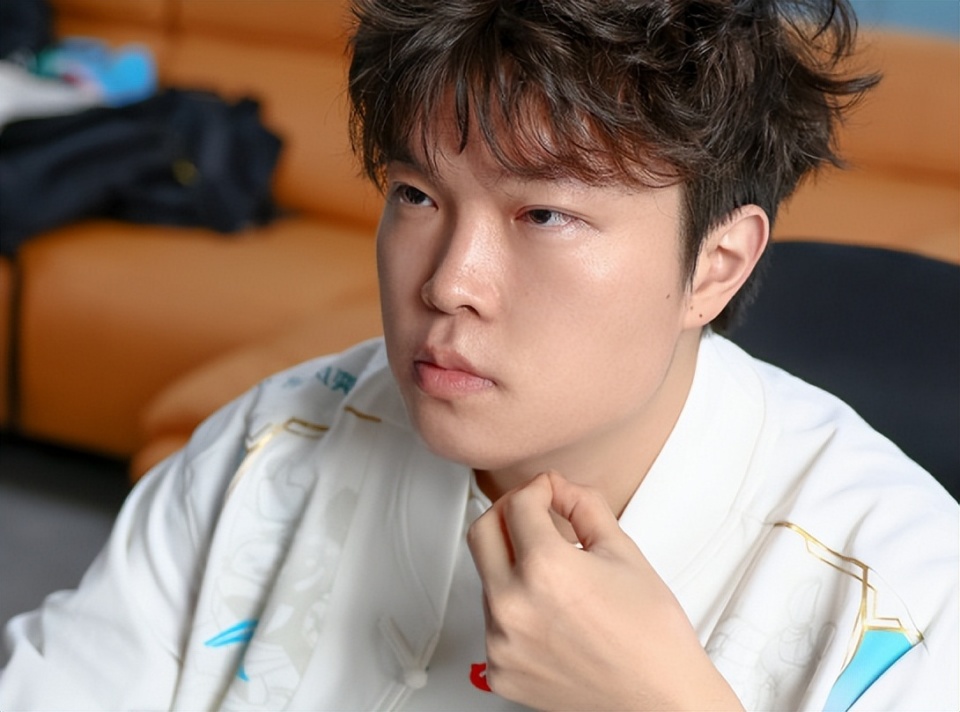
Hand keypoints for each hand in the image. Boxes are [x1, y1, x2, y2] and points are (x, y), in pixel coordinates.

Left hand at [467, 471, 742, 710]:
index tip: (547, 492)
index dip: (538, 489)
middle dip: (509, 514)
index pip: (518, 504)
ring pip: (487, 578)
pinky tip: (550, 614)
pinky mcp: (499, 669)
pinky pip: (493, 622)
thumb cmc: (652, 637)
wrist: (659, 698)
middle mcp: (513, 606)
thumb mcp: (624, 552)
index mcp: (545, 569)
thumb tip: (559, 489)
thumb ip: (584, 505)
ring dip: (512, 564)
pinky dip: (515, 609)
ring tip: (557, 578)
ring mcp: (501, 642)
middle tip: (534, 515)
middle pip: (482, 533)